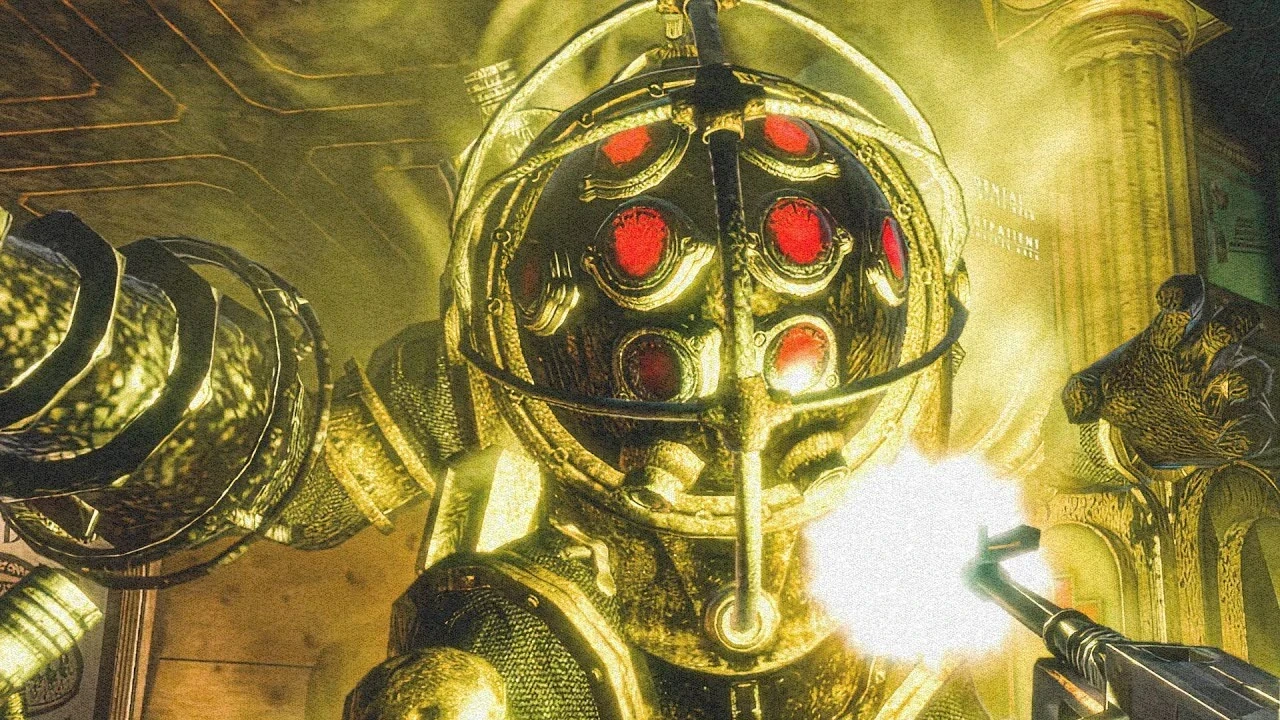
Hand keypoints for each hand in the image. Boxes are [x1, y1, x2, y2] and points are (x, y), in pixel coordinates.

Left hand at [1061, 275, 1275, 468]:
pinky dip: (1249, 430)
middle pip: (1230, 326)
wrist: (1143, 442)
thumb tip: (1075, 404)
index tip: (1169, 301)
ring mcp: (1226, 391)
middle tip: (1215, 333)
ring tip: (1230, 386)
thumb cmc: (1127, 402)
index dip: (1183, 294)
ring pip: (1254, 371)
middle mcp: (1204, 359)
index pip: (1185, 302)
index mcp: (1171, 341)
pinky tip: (1230, 438)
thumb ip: (1080, 393)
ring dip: (1247, 376)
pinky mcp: (1239, 424)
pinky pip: (1257, 424)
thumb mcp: (1097, 395)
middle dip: (1230, 323)